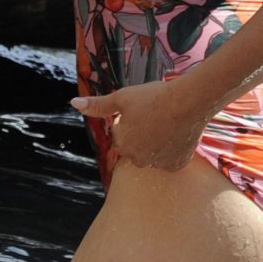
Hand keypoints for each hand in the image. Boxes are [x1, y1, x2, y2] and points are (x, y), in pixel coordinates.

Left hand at [70, 78, 211, 172]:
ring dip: (157, 143)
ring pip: (154, 154)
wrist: (189, 101)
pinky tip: (177, 134)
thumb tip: (74, 103)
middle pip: (137, 148)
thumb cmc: (154, 97)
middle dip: (142, 135)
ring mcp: (159, 164)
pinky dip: (173, 150)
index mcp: (123, 145)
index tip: (142, 110)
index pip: (121, 137)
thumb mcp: (122, 98)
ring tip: (168, 123)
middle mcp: (139, 160)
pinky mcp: (177, 164)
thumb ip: (98, 105)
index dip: (130, 121)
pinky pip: (171, 159)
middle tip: (156, 115)